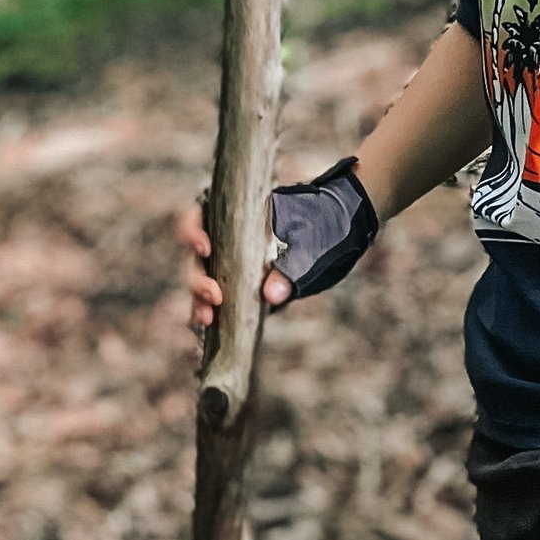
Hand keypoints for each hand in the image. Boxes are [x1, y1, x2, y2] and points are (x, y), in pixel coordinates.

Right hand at [180, 159, 377, 340]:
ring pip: (204, 280)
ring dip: (200, 300)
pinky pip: (221, 298)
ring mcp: (236, 262)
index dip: (192, 230)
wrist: (347, 225)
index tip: (205, 247)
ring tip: (207, 319)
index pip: (200, 215)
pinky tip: (211, 326)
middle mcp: (230, 237)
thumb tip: (270, 295)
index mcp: (239, 213)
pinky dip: (212, 312)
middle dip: (197, 279)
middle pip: (197, 256)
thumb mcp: (314, 242)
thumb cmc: (327, 223)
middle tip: (213, 298)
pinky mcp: (246, 286)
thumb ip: (292, 267)